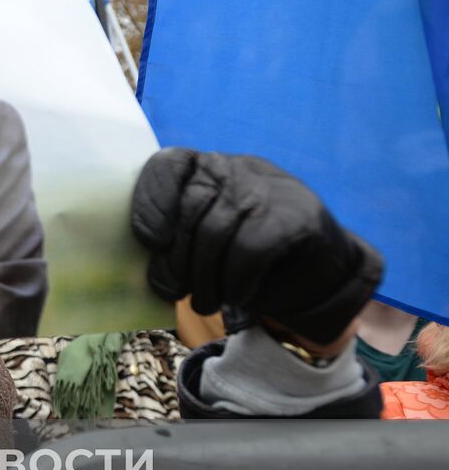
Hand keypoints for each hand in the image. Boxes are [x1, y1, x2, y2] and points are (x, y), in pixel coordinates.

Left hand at [131, 149, 382, 345]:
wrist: (317, 272)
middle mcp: (235, 170)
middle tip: (176, 291)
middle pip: (188, 211)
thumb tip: (157, 272)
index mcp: (205, 169)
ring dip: (204, 280)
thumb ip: (175, 242)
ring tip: (204, 303)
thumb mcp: (202, 242)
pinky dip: (236, 282)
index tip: (153, 242)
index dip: (152, 203)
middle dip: (177, 261)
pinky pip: (248, 252)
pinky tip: (236, 295)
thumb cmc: (243, 258)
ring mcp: (267, 189)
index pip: (167, 166)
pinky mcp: (295, 218)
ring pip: (215, 234)